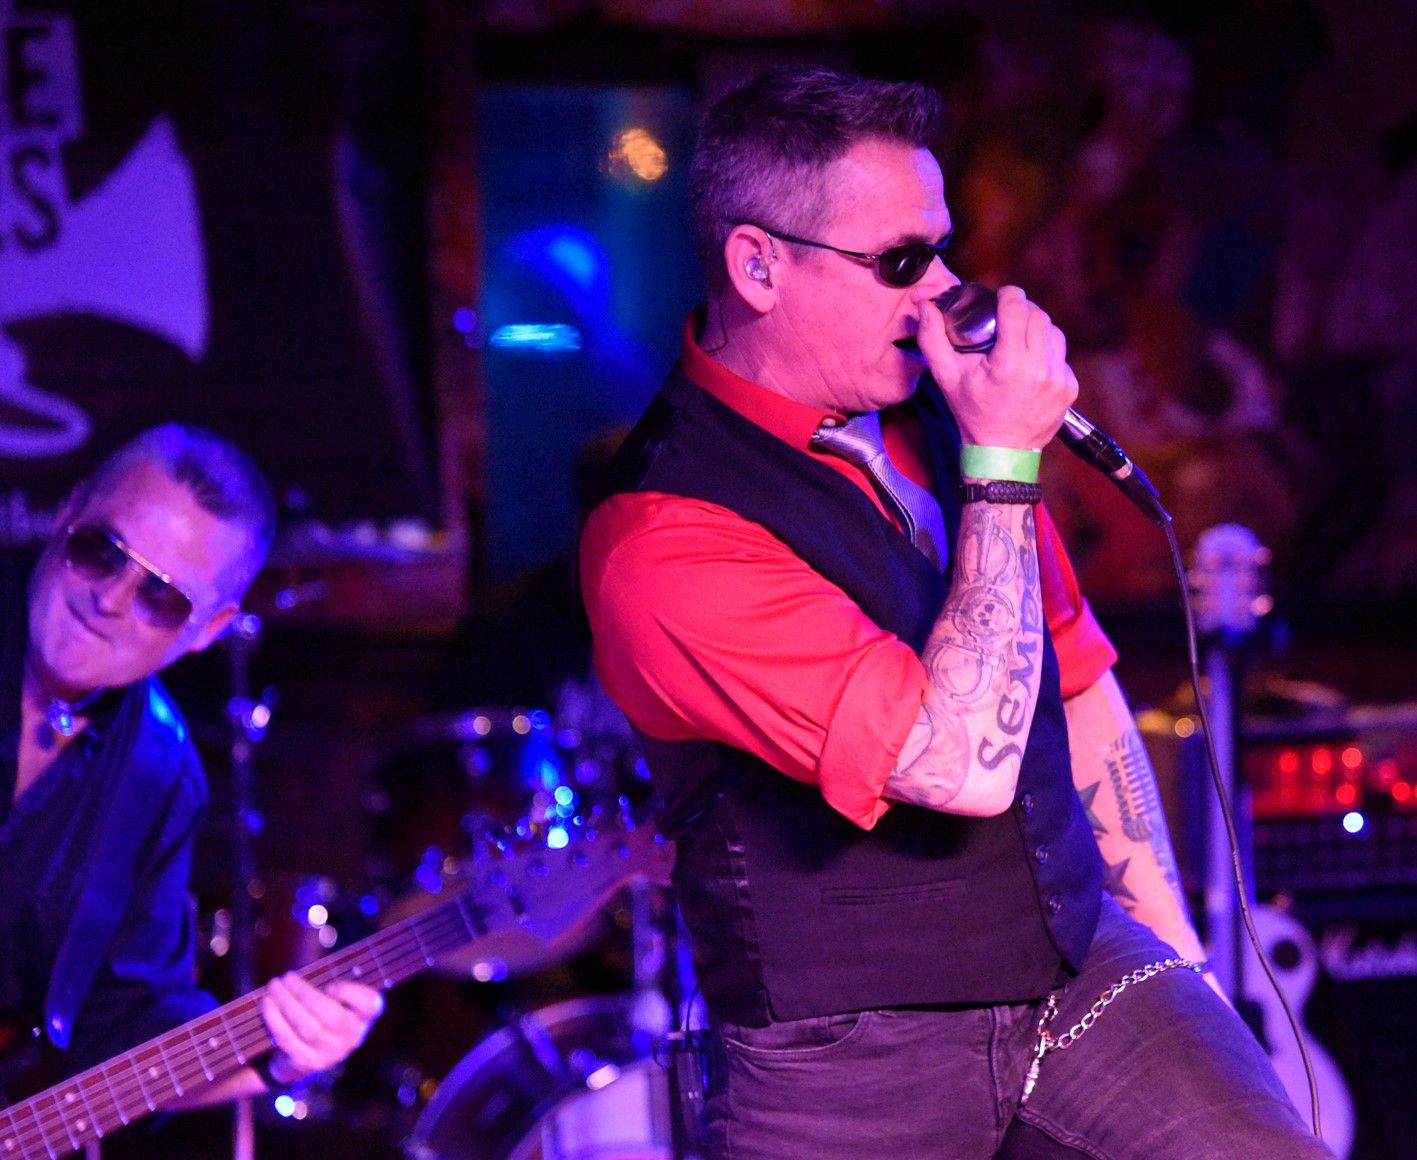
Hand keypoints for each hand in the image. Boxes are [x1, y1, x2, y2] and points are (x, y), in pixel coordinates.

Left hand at [259, 972, 384, 1080]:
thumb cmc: (324, 1013)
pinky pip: (288, 1039)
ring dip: (286, 1004)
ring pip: (307, 1028)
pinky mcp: (307, 1062)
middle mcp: (351, 1037)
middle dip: (304, 994)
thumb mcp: (337, 999)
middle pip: (331, 1016)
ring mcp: (330, 1054)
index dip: (351, 995)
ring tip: (273, 987)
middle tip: (286, 977)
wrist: (310, 1053)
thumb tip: (306, 974)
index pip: (370, 1005)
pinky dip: (275, 1019)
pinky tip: (267, 1004)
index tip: (330, 986)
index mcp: (363, 1016)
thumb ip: (331, 985)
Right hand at [915, 283, 1077, 450]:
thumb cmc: (972, 414)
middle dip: (1022, 310)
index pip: (1017, 308)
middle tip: (1007, 318)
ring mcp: (1059, 379)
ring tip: (1020, 339)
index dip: (1008, 295)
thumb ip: (933, 339)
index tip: (1001, 298)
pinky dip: (1046, 353)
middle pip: (1038, 316)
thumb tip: (926, 306)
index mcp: (1010, 363)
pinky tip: (1031, 363)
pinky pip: (1060, 356)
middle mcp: (1040, 368)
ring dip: (1037, 329)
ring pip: (1054, 332)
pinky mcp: (1069, 387)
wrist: (1001, 452)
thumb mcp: (947, 378)